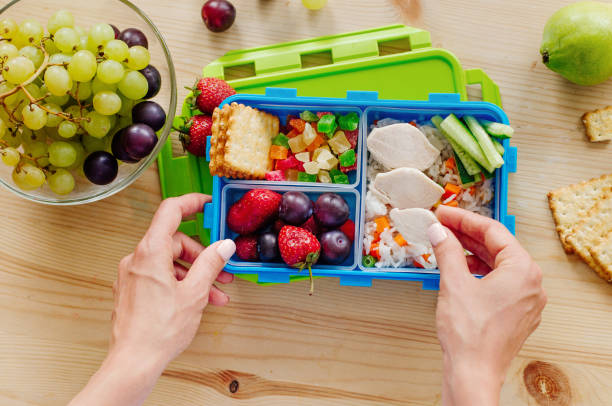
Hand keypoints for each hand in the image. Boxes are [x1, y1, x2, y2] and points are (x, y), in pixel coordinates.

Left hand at [69, 193, 235, 405]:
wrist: (133, 362)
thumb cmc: (158, 331)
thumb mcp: (195, 293)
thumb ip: (211, 263)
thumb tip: (223, 246)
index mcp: (150, 253)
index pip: (170, 211)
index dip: (191, 202)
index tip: (206, 203)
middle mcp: (136, 259)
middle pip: (174, 241)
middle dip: (201, 255)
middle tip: (221, 268)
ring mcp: (132, 275)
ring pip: (169, 262)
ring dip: (194, 274)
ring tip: (215, 292)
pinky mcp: (132, 290)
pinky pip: (160, 276)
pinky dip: (180, 283)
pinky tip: (197, 300)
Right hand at [428, 206, 546, 405]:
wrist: (473, 372)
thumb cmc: (470, 334)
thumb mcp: (454, 283)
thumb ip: (447, 250)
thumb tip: (439, 231)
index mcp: (523, 270)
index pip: (493, 232)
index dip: (464, 220)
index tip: (444, 214)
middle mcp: (531, 284)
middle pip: (498, 247)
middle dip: (468, 235)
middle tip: (443, 225)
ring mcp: (526, 300)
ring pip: (499, 265)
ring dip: (473, 253)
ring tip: (448, 244)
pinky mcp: (517, 314)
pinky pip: (500, 283)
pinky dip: (480, 272)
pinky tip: (461, 268)